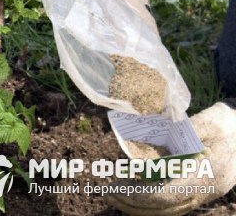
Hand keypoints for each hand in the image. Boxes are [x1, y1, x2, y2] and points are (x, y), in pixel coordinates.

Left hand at [105, 102, 235, 215]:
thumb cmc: (224, 124)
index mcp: (207, 174)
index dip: (138, 195)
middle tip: (107, 193)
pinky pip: (173, 205)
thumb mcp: (204, 123)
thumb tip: (147, 147)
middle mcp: (207, 190)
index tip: (115, 188)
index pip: (167, 195)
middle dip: (133, 204)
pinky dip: (151, 203)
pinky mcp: (200, 193)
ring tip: (115, 195)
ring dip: (139, 206)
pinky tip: (133, 193)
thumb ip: (178, 136)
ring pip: (168, 211)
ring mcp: (205, 194)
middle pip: (165, 208)